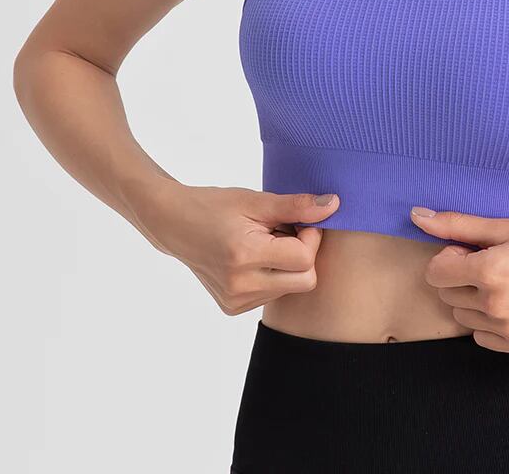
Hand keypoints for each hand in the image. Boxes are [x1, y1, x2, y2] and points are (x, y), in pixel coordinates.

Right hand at [138, 181, 339, 314]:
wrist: (175, 224)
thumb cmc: (215, 206)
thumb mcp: (256, 200)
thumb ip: (296, 206)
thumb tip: (333, 205)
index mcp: (245, 256)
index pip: (304, 258)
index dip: (310, 235)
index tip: (296, 220)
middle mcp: (240, 286)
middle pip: (305, 280)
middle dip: (304, 254)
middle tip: (283, 231)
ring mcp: (236, 301)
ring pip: (291, 288)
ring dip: (287, 265)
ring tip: (263, 242)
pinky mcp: (233, 308)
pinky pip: (273, 295)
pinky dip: (273, 276)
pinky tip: (254, 257)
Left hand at [410, 207, 508, 353]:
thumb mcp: (507, 227)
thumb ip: (458, 224)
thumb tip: (417, 216)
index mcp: (489, 272)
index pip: (435, 273)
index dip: (450, 258)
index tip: (471, 251)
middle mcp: (494, 305)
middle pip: (447, 294)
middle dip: (460, 278)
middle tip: (492, 265)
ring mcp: (508, 330)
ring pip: (463, 317)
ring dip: (473, 300)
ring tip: (505, 284)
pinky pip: (482, 337)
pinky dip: (489, 322)